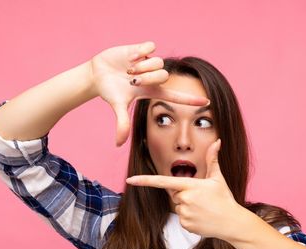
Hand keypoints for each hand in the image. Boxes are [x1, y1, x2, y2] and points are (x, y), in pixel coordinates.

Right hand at [90, 41, 209, 145]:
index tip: (207, 102)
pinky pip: (150, 47)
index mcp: (151, 91)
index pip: (175, 96)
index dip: (190, 100)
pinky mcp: (142, 49)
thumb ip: (122, 123)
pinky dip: (139, 53)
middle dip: (147, 78)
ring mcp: (148, 62)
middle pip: (164, 75)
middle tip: (132, 80)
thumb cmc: (110, 91)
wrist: (98, 74)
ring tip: (128, 69)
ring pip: (158, 62)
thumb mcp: (117, 106)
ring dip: (142, 67)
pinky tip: (129, 58)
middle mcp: (153, 76)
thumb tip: (118, 144)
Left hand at [125, 139, 245, 239]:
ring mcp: (184, 213)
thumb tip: (217, 141)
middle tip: (202, 199)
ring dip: (188, 207)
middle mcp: (185, 199)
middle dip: (184, 194)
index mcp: (190, 185)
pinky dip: (190, 218)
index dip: (144, 180)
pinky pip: (182, 218)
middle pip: (174, 194)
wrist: (232, 222)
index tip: (130, 180)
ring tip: (204, 209)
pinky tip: (202, 218)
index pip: (162, 181)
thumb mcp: (217, 178)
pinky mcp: (185, 224)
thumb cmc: (225, 198)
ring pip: (178, 206)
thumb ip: (212, 159)